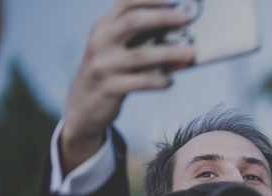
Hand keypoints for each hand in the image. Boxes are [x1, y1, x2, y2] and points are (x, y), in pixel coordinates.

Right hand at [60, 0, 195, 172]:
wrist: (81, 108)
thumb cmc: (108, 75)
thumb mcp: (114, 51)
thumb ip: (137, 40)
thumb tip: (174, 30)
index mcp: (102, 28)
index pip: (125, 5)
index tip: (173, 0)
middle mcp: (100, 42)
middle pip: (133, 23)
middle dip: (162, 18)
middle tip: (186, 18)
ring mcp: (103, 65)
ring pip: (142, 55)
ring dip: (170, 52)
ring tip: (190, 52)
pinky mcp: (109, 88)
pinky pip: (141, 82)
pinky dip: (160, 80)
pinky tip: (171, 81)